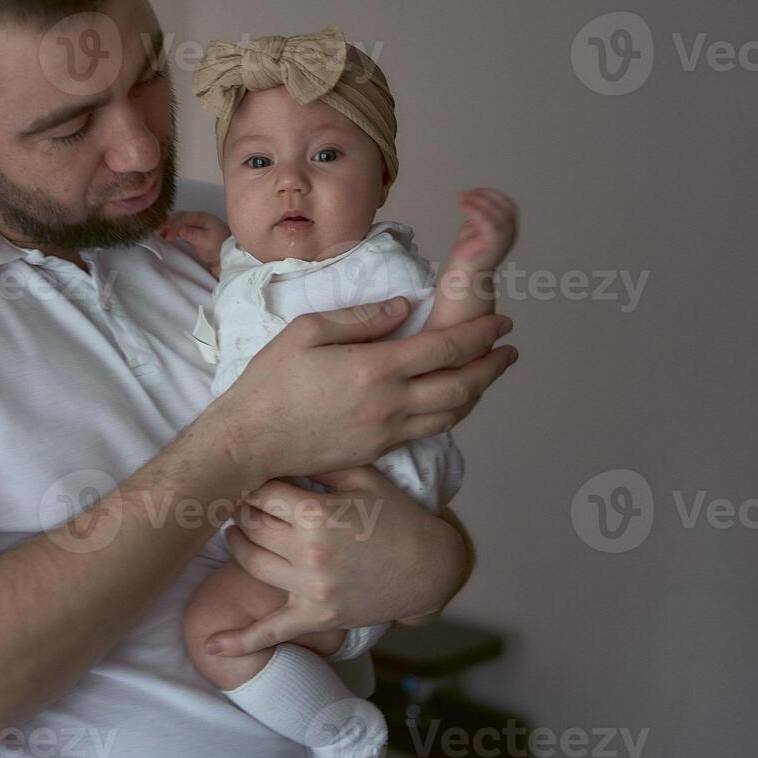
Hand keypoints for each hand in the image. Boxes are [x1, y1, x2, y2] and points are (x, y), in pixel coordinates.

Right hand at [160, 210, 230, 276]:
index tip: (167, 235)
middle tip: (159, 232)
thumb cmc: (219, 247)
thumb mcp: (207, 241)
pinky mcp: (194, 233)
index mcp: (202, 217)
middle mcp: (198, 219)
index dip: (173, 225)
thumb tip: (179, 229)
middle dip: (168, 223)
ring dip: (169, 226)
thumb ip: (193, 234)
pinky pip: (180, 228)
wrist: (228, 257)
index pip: (183, 218)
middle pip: (179, 217)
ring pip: (178, 222)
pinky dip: (172, 231)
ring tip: (161, 234)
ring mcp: (195, 225)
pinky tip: (167, 236)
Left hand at [204, 466, 469, 655]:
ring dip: (237, 544)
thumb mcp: (364, 478)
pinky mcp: (316, 617)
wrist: (430, 569)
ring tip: (240, 534)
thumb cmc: (399, 517)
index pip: (261, 491)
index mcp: (317, 513)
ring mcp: (311, 588)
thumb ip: (322, 461)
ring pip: (248, 561)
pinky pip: (270, 632)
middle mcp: (309, 551)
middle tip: (245, 502)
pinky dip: (239, 641)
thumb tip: (283, 447)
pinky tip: (211, 644)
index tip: (253, 477)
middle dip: (244, 509)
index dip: (255, 482)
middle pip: (250, 523)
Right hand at [209, 297, 515, 483]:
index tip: (501, 322)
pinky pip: (428, 431)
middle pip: (462, 384)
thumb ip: (361, 317)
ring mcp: (386, 431)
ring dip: (477, 392)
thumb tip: (403, 307)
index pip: (445, 347)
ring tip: (489, 373)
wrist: (249, 441)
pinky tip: (452, 400)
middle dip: (492, 364)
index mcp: (375, 367)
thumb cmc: (270, 381)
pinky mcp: (377, 451)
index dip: (481, 333)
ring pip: (451, 413)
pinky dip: (450, 413)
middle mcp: (390, 403)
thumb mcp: (307, 330)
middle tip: (509, 348)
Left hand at [449, 187, 517, 270]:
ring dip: (476, 200)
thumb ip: (480, 214)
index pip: (506, 204)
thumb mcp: (477, 227)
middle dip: (483, 195)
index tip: (476, 190)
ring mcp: (503, 237)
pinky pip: (485, 219)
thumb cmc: (470, 253)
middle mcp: (510, 231)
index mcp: (508, 227)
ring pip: (493, 210)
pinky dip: (473, 209)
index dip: (492, 194)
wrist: (465, 273)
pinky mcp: (493, 241)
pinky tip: (463, 206)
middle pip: (502, 205)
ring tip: (462, 199)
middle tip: (466, 193)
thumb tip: (474, 198)